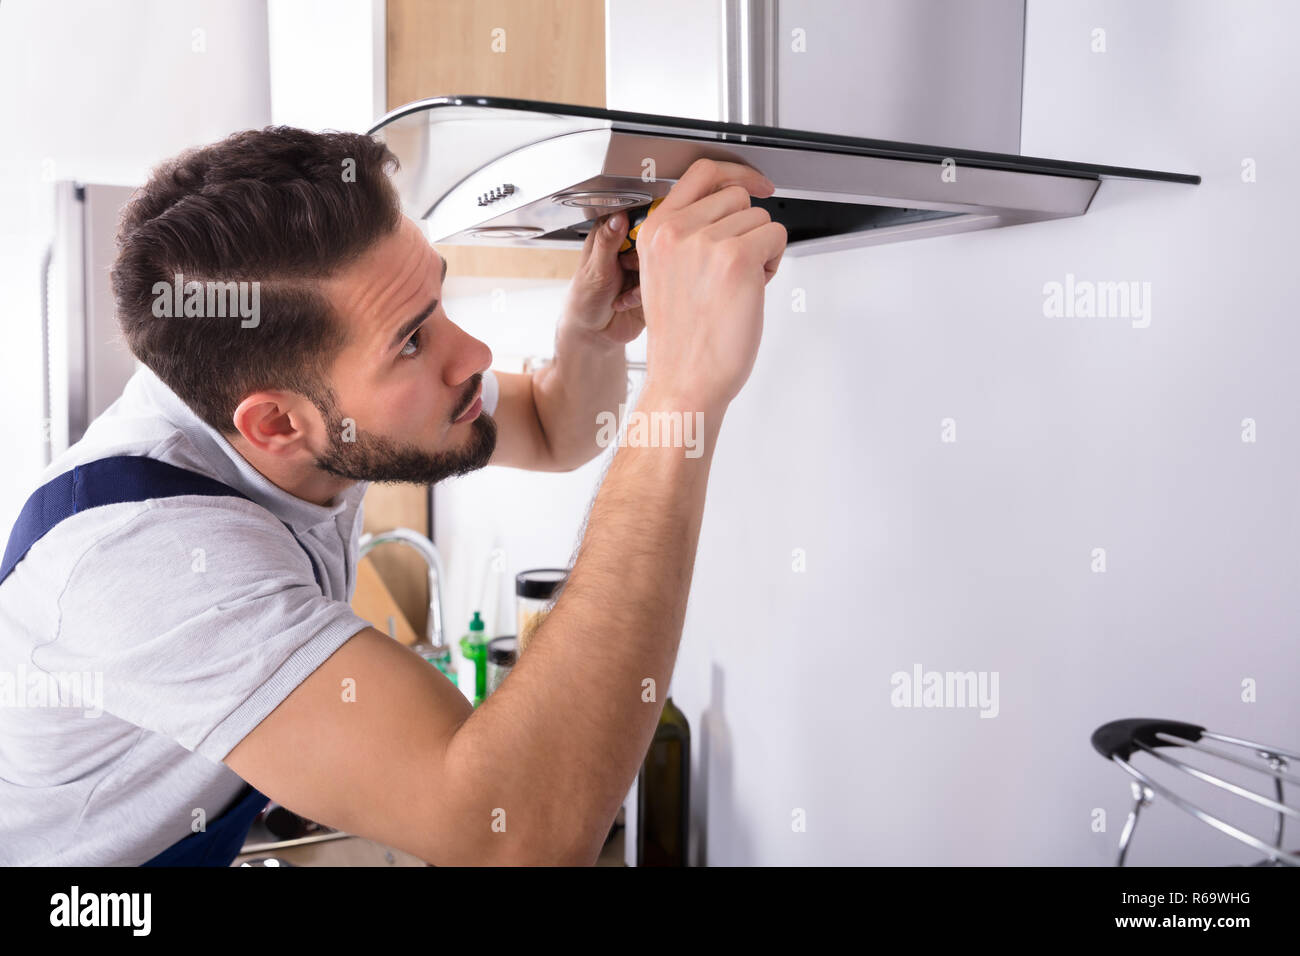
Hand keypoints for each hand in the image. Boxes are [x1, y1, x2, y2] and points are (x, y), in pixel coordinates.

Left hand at [558, 210, 647, 348]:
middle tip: (626, 268)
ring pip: (659, 262)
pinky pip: (661, 284)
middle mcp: (630, 249)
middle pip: (653, 239)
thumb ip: (607, 242)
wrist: (594, 334)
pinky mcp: (652, 287)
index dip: (642, 225)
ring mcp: (643, 267)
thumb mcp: (595, 269)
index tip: (641, 238)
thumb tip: (618, 217)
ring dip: (642, 279)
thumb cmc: (585, 299)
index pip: (635, 216)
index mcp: (612, 234)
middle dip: (642, 258)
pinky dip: (643, 295)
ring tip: (622, 292)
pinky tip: (625, 302)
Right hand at [634, 158, 786, 411]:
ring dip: (759, 249)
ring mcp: (706, 242)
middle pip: (737, 197)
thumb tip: (727, 210)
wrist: (684, 380)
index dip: (736, 173)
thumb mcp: (663, 275)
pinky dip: (773, 263)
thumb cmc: (681, 340)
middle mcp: (676, 231)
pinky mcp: (737, 258)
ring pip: (759, 218)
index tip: (757, 183)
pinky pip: (775, 236)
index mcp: (654, 230)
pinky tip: (750, 290)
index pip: (702, 173)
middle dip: (746, 229)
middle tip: (732, 269)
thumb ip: (685, 236)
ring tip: (735, 286)